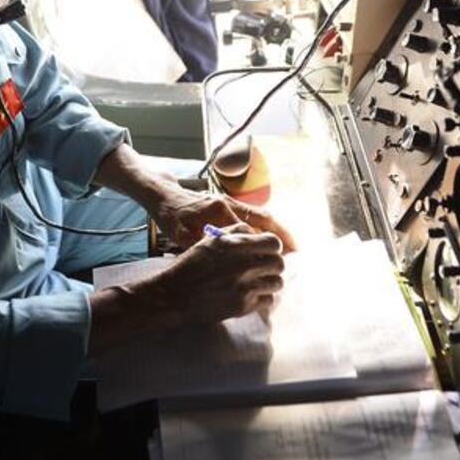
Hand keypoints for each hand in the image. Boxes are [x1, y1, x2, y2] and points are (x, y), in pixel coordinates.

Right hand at [150, 226, 284, 325]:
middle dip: (273, 264)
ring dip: (270, 282)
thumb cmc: (191, 265)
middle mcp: (244, 265)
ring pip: (277, 283)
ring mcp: (245, 287)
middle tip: (264, 267)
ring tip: (258, 282)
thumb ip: (236, 232)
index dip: (273, 246)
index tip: (267, 250)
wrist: (175, 294)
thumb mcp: (211, 240)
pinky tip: (251, 295)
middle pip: (279, 263)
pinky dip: (263, 298)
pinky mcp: (243, 306)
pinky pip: (268, 301)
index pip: (274, 242)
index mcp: (237, 245)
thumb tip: (256, 233)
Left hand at [151, 184, 295, 253]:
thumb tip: (225, 263)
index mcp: (220, 212)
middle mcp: (229, 204)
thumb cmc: (171, 218)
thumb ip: (205, 247)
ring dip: (277, 230)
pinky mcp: (228, 202)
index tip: (280, 260)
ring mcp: (230, 202)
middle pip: (264, 220)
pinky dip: (266, 226)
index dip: (267, 246)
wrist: (163, 196)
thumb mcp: (183, 236)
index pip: (251, 231)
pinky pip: (253, 214)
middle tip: (296, 254)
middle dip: (281, 236)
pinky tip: (271, 239)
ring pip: (261, 215)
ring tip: (291, 248)